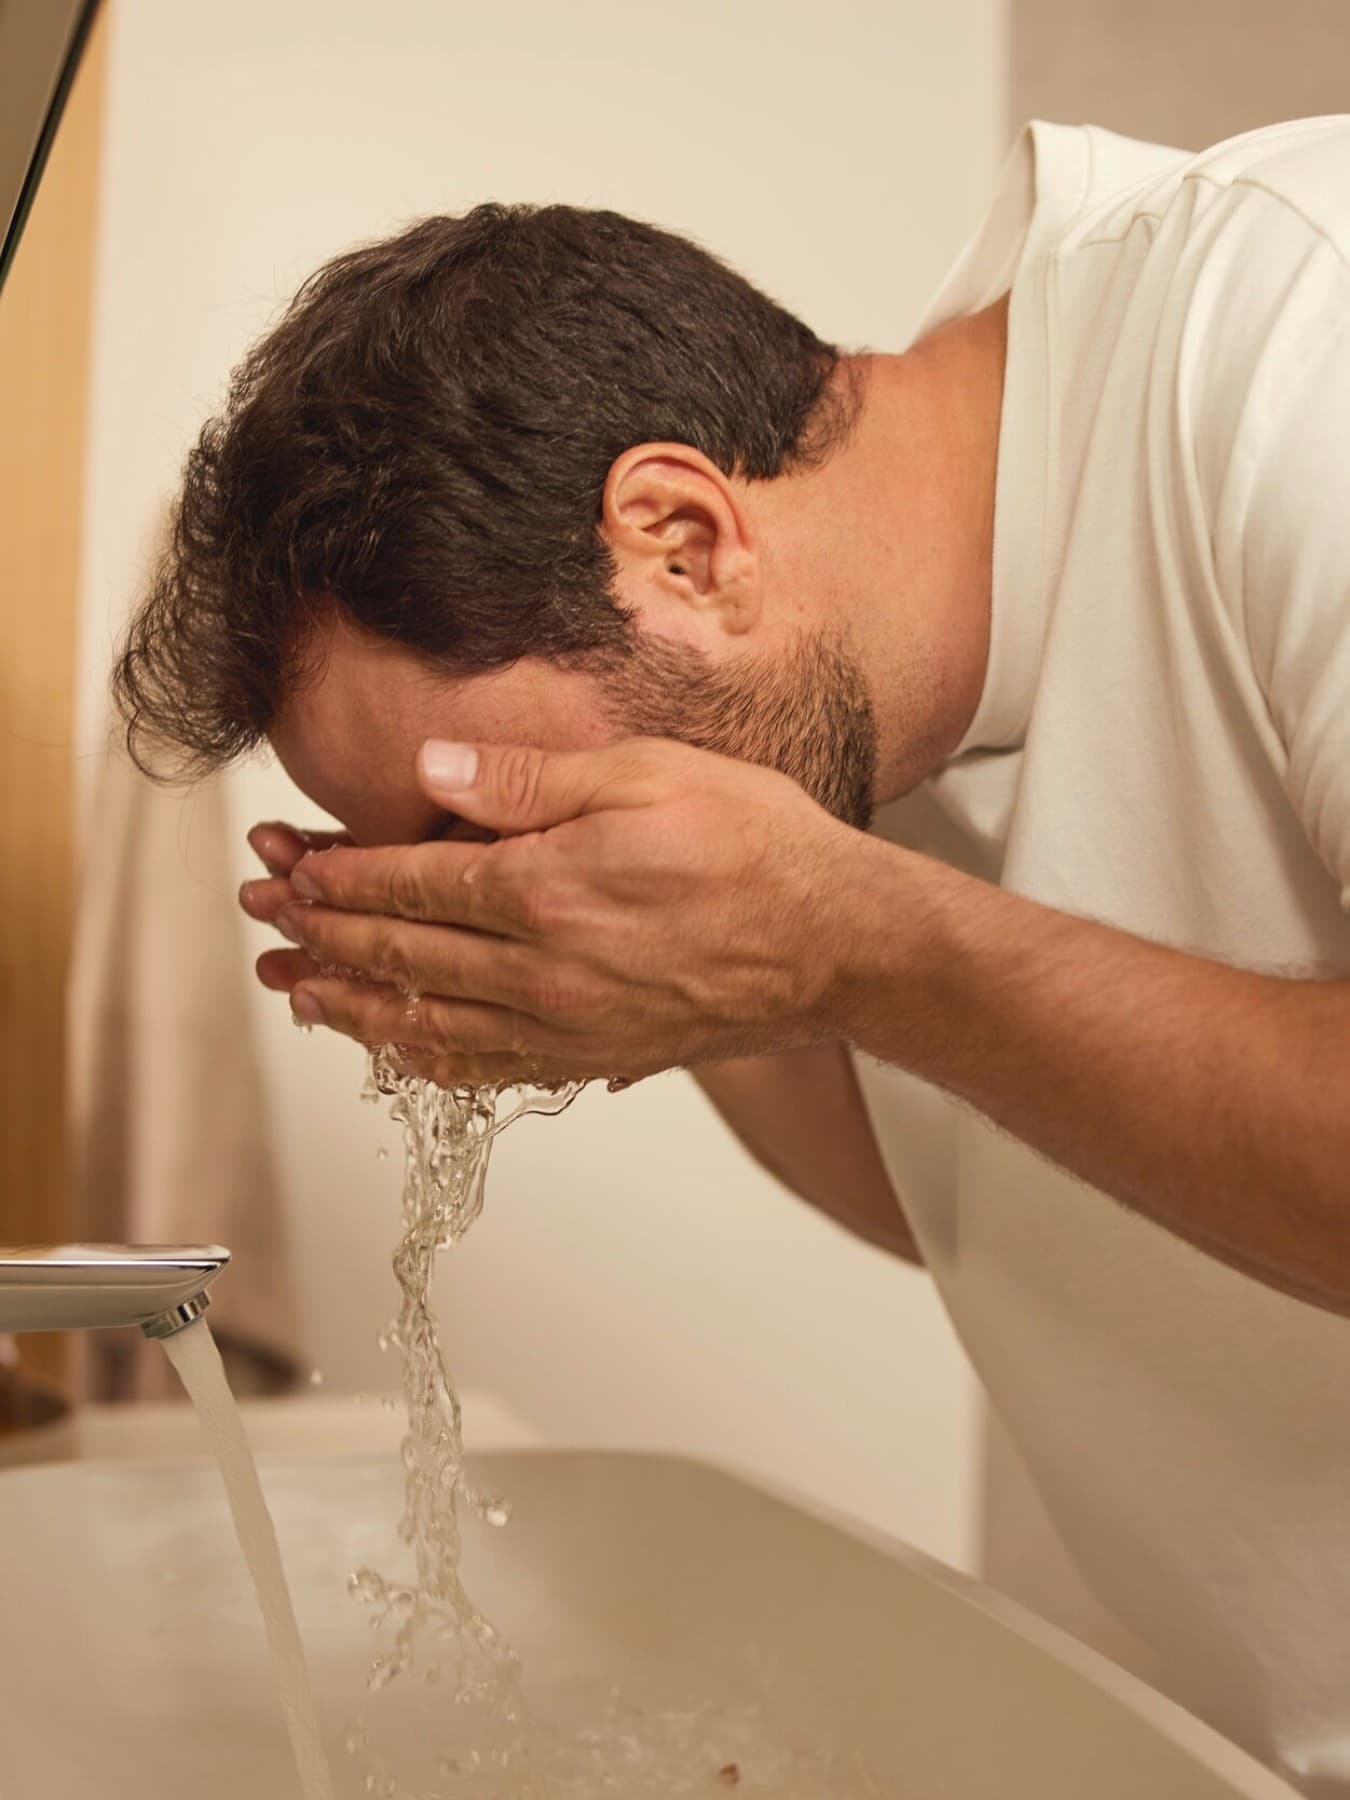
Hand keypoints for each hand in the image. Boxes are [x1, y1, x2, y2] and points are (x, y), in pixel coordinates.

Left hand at [257, 737, 863, 1087]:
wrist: (836, 943)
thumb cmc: (757, 848)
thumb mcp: (647, 774)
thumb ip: (530, 780)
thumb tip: (432, 774)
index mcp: (547, 889)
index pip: (408, 886)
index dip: (338, 876)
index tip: (290, 866)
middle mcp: (544, 971)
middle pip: (401, 957)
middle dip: (319, 936)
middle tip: (263, 922)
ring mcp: (567, 1026)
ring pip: (428, 1024)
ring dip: (351, 1005)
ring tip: (295, 992)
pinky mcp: (595, 1059)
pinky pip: (486, 1070)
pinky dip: (426, 1059)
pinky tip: (396, 1048)